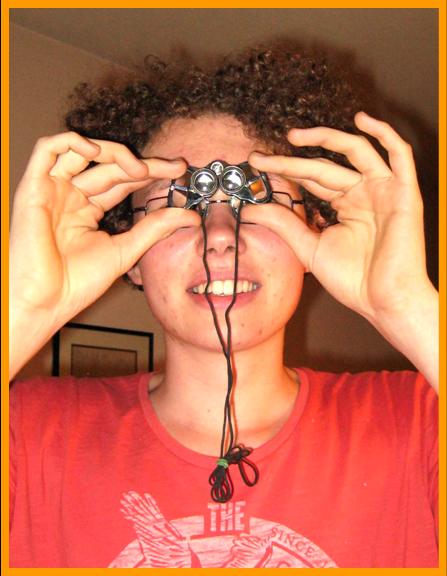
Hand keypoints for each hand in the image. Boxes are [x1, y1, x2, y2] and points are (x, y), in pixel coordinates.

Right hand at [10, 132, 198, 373]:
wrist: (46, 301)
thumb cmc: (76, 283)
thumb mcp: (125, 250)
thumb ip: (154, 228)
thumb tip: (190, 216)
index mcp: (87, 211)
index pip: (122, 182)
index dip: (150, 173)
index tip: (179, 172)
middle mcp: (70, 197)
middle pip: (109, 167)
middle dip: (143, 164)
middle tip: (174, 167)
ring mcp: (52, 190)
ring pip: (81, 152)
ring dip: (112, 152)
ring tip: (140, 168)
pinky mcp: (33, 187)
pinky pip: (47, 149)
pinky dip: (71, 142)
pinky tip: (96, 152)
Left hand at [246, 112, 432, 324]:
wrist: (384, 301)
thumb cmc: (353, 280)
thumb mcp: (310, 248)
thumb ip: (284, 225)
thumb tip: (251, 210)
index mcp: (344, 205)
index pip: (312, 179)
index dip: (285, 170)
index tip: (257, 164)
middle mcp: (362, 193)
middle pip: (325, 166)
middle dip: (292, 160)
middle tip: (262, 155)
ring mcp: (383, 190)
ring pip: (355, 152)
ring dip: (327, 138)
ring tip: (294, 135)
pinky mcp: (403, 192)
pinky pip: (399, 154)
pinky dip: (384, 134)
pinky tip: (361, 121)